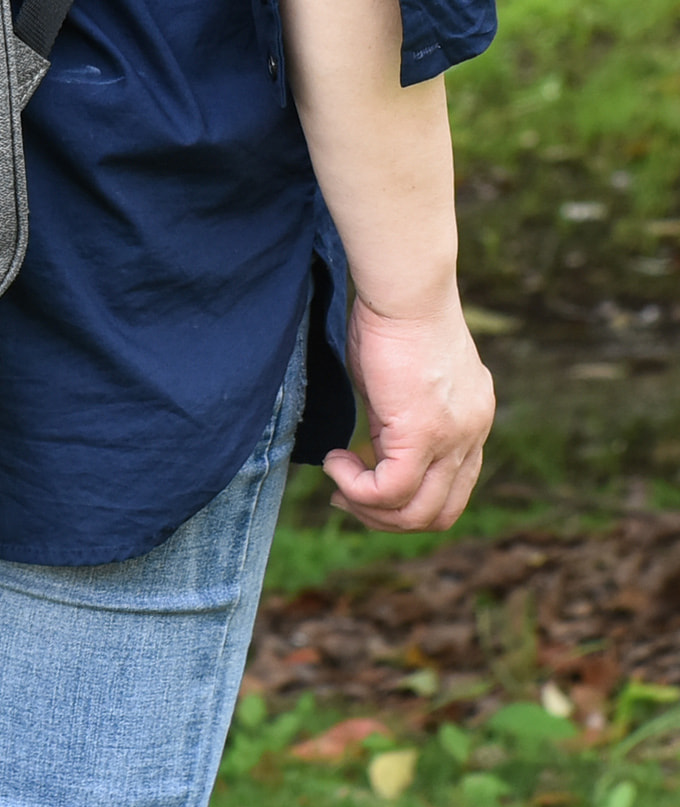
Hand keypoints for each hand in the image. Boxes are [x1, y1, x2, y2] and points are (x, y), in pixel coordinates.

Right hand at [323, 291, 494, 531]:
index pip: (453, 489)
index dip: (407, 498)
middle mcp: (472, 436)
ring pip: (418, 513)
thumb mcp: (400, 375)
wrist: (405, 289)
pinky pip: (390, 491)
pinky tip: (334, 461)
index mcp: (471, 420)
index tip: (363, 477)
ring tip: (338, 480)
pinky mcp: (422, 435)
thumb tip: (374, 437)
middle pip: (440, 514)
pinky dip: (357, 488)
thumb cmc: (392, 314)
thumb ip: (399, 411)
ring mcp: (453, 440)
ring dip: (370, 509)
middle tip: (345, 497)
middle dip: (386, 517)